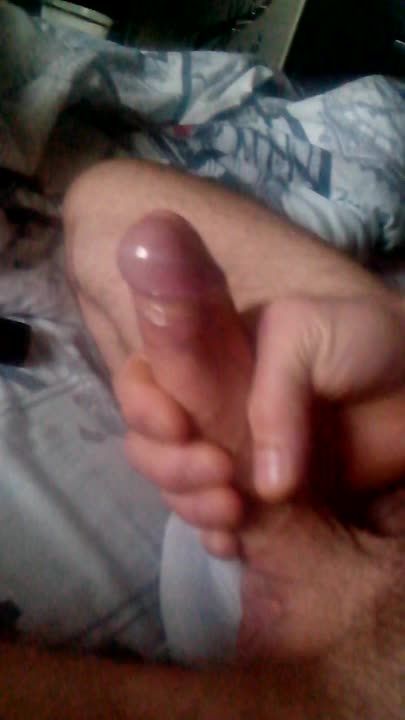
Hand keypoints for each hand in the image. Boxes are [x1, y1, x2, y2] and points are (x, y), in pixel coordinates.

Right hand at [114, 211, 404, 664]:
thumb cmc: (363, 343)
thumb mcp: (305, 335)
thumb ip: (271, 396)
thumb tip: (262, 485)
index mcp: (207, 358)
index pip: (144, 380)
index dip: (143, 406)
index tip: (178, 426)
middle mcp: (208, 409)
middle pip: (149, 444)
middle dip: (169, 465)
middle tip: (221, 471)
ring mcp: (232, 455)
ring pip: (177, 488)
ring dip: (191, 504)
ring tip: (236, 510)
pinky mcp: (259, 496)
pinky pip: (217, 524)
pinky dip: (216, 537)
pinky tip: (235, 542)